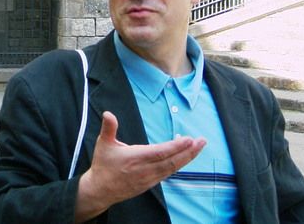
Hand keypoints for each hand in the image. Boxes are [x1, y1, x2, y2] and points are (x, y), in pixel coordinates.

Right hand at [75, 111, 205, 222]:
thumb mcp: (103, 144)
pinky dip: (178, 164)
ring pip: (172, 168)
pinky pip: (168, 173)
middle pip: (172, 161)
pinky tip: (184, 158)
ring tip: (198, 147)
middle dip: (189, 151)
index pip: (160, 152)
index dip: (175, 146)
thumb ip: (108, 128)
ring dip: (187, 158)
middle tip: (202, 141)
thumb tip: (108, 113)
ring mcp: (149, 178)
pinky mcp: (150, 183)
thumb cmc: (103, 165)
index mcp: (135, 158)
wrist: (101, 189)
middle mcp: (145, 169)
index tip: (188, 139)